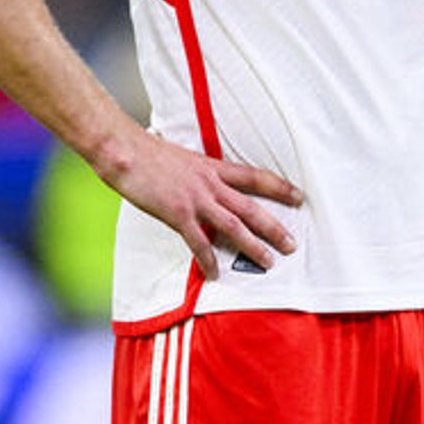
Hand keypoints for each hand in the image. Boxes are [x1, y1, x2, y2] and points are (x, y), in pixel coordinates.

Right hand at [94, 125, 302, 278]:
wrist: (125, 150)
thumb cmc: (147, 152)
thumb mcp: (182, 158)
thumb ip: (197, 174)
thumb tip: (203, 184)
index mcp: (212, 167)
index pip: (254, 177)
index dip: (279, 187)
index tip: (299, 196)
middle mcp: (209, 183)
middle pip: (251, 206)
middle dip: (274, 226)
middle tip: (292, 244)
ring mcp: (195, 199)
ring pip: (234, 225)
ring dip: (253, 245)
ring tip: (269, 262)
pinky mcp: (178, 213)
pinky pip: (198, 242)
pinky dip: (208, 259)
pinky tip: (215, 273)